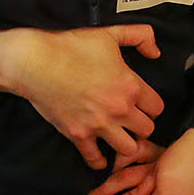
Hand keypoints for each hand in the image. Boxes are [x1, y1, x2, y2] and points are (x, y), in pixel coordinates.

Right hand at [0, 25, 164, 168]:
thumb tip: (155, 52)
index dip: (152, 107)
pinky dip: (99, 160)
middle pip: (147, 130)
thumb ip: (141, 36)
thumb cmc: (71, 47)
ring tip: (120, 138)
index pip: (157, 108)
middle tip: (133, 123)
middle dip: (141, 126)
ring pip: (128, 149)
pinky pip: (95, 158)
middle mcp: (119, 109)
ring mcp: (99, 125)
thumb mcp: (111, 34)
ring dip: (126, 145)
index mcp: (131, 86)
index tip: (144, 106)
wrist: (36, 62)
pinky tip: (100, 156)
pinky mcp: (78, 135)